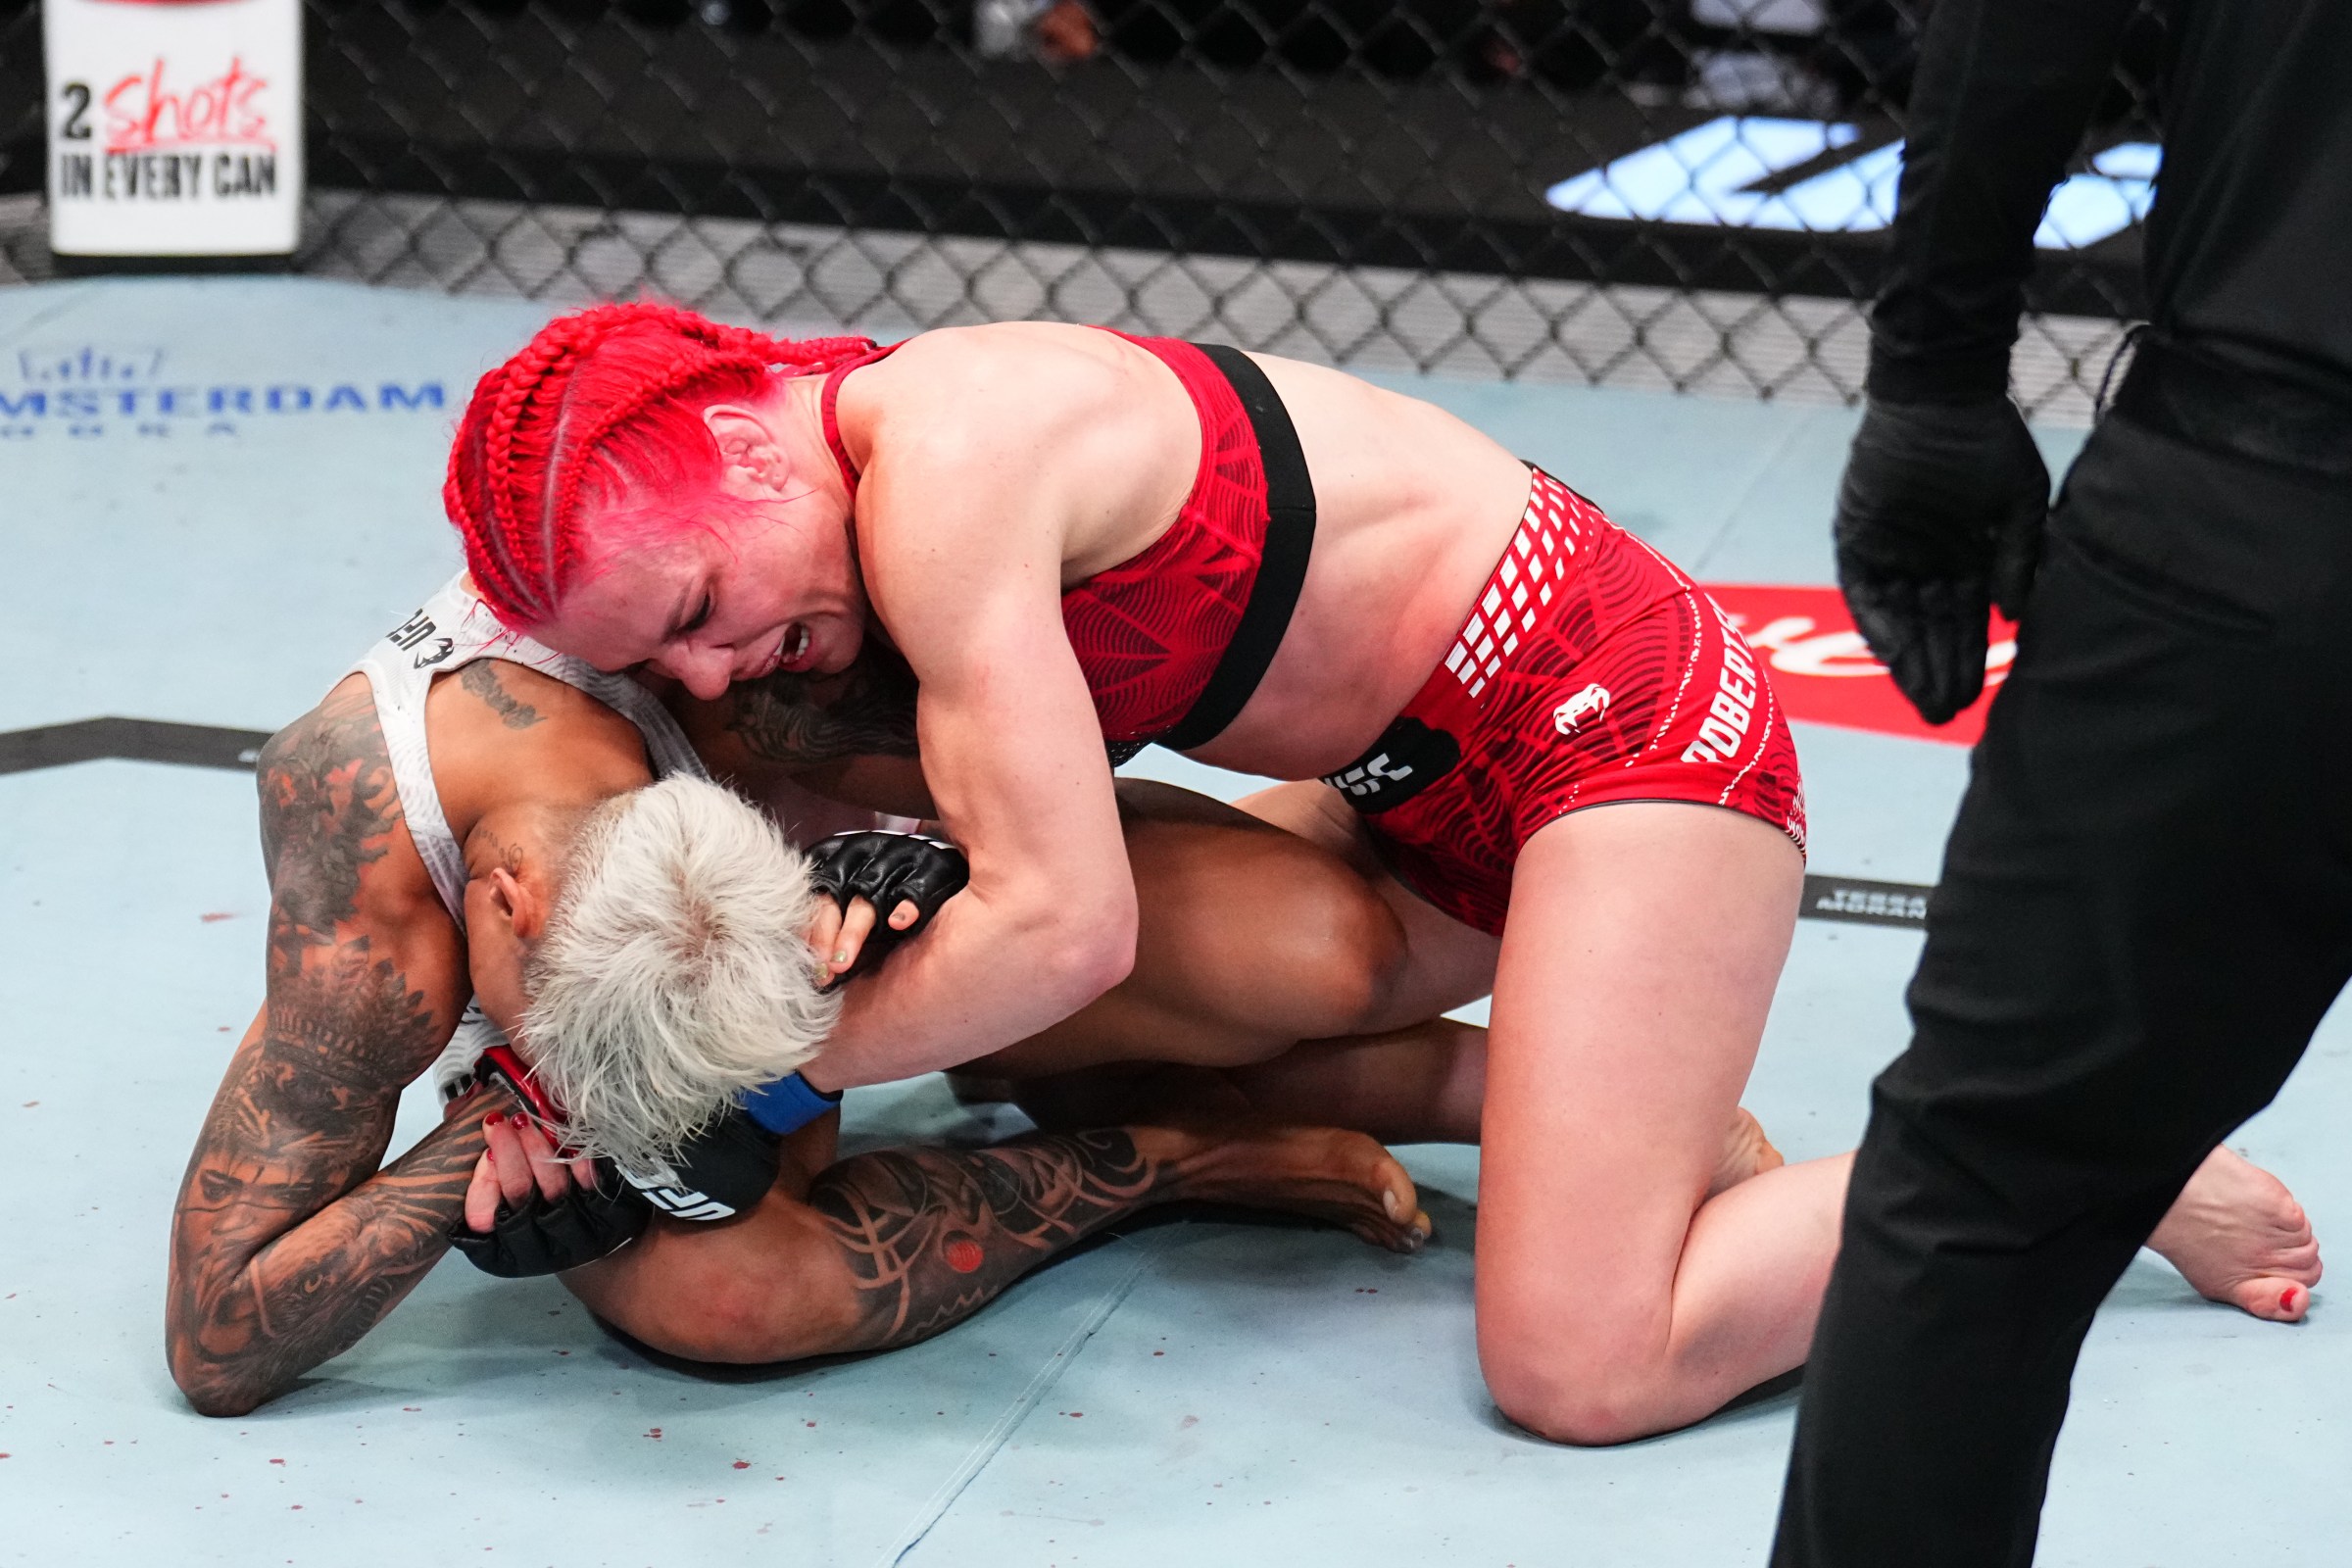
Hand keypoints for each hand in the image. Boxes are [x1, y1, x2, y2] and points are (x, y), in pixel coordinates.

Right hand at [449, 1112, 650, 1276]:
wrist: (584, 1241)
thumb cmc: (530, 1211)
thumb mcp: (495, 1193)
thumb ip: (479, 1159)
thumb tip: (458, 1109)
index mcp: (497, 1245)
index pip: (481, 1219)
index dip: (482, 1184)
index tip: (485, 1153)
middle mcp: (532, 1244)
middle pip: (518, 1192)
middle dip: (508, 1151)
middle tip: (499, 1122)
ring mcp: (568, 1232)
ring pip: (552, 1186)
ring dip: (537, 1147)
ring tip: (525, 1122)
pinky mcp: (601, 1217)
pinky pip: (590, 1184)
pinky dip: (578, 1160)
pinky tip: (567, 1141)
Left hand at [806, 830, 970, 982]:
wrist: (943, 862)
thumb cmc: (892, 889)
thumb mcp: (858, 900)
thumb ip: (833, 923)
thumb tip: (809, 964)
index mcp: (840, 859)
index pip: (814, 895)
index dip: (807, 929)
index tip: (804, 962)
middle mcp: (863, 857)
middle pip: (834, 897)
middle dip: (823, 935)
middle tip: (819, 970)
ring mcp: (896, 862)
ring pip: (867, 898)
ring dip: (852, 932)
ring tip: (841, 962)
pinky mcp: (930, 869)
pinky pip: (914, 890)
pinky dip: (906, 907)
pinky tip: (898, 924)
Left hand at [1833, 395, 2049, 724]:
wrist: (1942, 396)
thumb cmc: (1987, 441)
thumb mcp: (2020, 504)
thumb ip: (2018, 559)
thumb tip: (2013, 619)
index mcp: (1964, 557)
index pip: (1965, 621)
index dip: (1969, 660)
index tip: (1976, 700)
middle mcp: (1924, 561)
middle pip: (1930, 630)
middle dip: (1938, 672)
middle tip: (1945, 717)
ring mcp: (1889, 552)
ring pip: (1899, 621)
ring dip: (1910, 661)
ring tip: (1926, 702)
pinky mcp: (1856, 538)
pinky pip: (1864, 593)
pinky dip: (1879, 624)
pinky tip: (1896, 659)